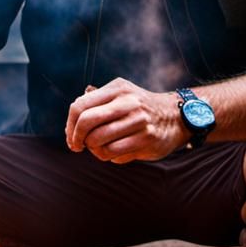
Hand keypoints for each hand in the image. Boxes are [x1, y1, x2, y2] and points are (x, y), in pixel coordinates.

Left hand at [65, 78, 186, 162]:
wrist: (175, 116)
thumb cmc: (138, 108)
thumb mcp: (120, 95)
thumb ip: (95, 104)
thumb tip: (70, 127)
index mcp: (117, 89)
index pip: (80, 106)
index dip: (70, 125)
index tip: (71, 137)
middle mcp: (128, 102)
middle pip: (87, 123)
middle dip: (77, 138)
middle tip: (78, 146)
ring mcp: (139, 121)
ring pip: (99, 142)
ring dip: (94, 150)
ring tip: (99, 148)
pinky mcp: (147, 139)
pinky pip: (115, 154)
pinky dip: (109, 157)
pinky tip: (115, 152)